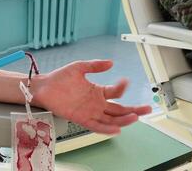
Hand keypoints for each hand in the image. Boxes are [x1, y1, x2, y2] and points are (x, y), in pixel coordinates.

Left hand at [31, 60, 151, 134]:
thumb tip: (111, 63)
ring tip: (135, 117)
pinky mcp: (80, 118)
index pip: (116, 93)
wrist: (44, 87)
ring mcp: (89, 112)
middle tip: (147, 109)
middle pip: (119, 110)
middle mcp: (95, 103)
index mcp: (97, 91)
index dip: (122, 87)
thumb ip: (95, 65)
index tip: (126, 80)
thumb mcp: (79, 67)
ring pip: (111, 119)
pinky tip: (117, 128)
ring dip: (124, 120)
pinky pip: (96, 126)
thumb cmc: (59, 78)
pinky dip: (106, 128)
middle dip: (134, 110)